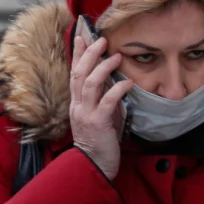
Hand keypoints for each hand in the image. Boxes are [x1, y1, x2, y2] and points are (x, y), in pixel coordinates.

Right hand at [69, 34, 134, 179]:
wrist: (92, 166)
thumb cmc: (99, 140)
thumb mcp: (98, 115)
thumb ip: (102, 99)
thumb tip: (114, 81)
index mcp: (77, 102)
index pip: (74, 73)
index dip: (77, 54)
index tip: (82, 37)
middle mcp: (78, 105)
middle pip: (79, 73)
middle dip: (89, 54)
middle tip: (101, 40)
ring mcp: (86, 114)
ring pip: (90, 84)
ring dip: (103, 68)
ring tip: (116, 57)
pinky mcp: (98, 123)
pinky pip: (106, 102)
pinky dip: (117, 90)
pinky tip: (128, 83)